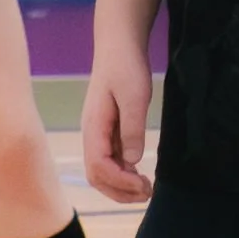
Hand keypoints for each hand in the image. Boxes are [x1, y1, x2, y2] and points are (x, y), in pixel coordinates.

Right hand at [81, 43, 154, 201]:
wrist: (119, 44)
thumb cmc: (126, 66)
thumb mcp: (135, 96)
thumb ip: (132, 129)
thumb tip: (131, 162)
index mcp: (94, 126)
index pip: (99, 167)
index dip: (120, 182)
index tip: (144, 185)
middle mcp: (91, 133)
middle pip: (96, 175)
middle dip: (119, 191)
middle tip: (147, 193)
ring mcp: (98, 132)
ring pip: (102, 170)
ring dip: (121, 185)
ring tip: (145, 188)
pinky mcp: (107, 128)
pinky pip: (109, 159)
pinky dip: (122, 173)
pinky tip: (139, 173)